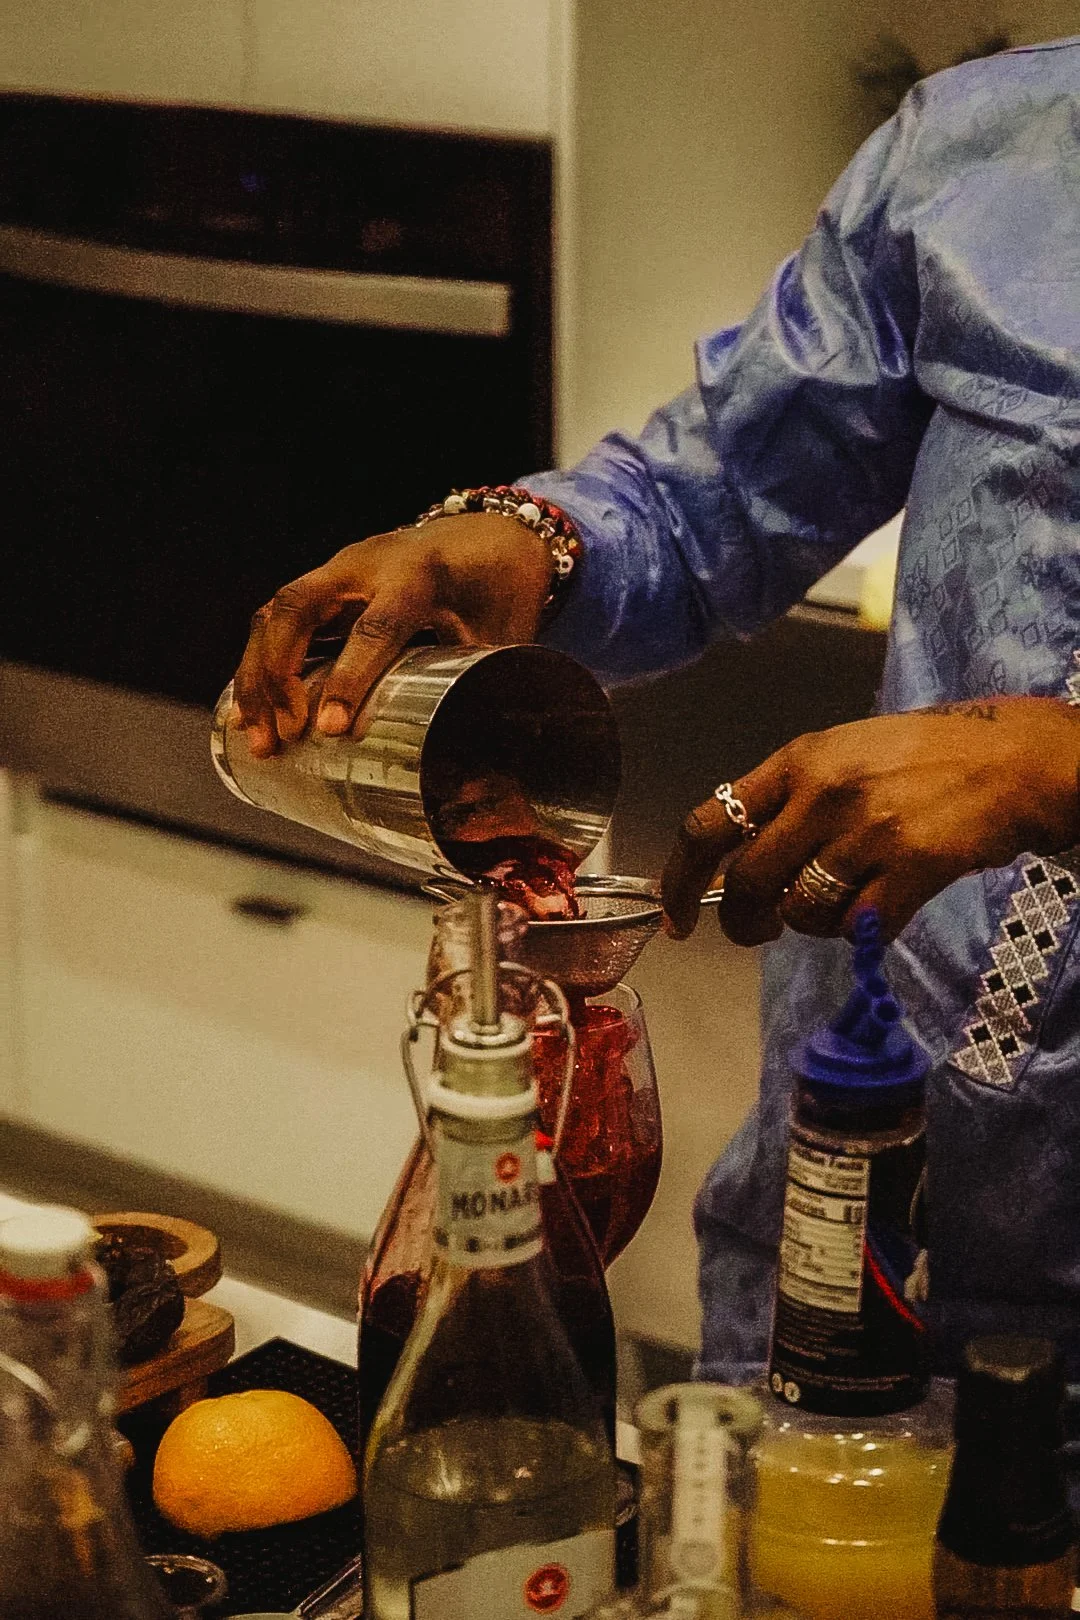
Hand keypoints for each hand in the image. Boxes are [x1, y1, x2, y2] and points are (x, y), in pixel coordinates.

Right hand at [232, 514, 553, 755]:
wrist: (490, 531)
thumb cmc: (499, 586)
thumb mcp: (504, 633)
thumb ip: (489, 686)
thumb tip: (485, 764)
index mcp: (420, 574)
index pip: (376, 626)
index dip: (351, 677)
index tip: (331, 729)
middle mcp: (367, 564)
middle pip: (298, 608)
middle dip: (278, 674)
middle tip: (282, 735)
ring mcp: (338, 571)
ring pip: (275, 612)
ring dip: (259, 675)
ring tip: (258, 738)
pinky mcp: (324, 586)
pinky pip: (277, 619)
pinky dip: (261, 664)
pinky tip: (253, 711)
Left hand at [661, 698, 1079, 944]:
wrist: (1014, 759)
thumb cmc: (925, 756)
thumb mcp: (843, 753)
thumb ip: (789, 800)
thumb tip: (739, 863)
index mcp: (796, 760)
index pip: (708, 824)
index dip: (679, 879)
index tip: (676, 916)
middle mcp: (823, 793)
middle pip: (748, 882)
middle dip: (743, 921)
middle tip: (759, 929)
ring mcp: (868, 831)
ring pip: (802, 911)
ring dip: (811, 924)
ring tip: (840, 901)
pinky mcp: (912, 867)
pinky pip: (857, 927)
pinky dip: (859, 933)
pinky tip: (879, 910)